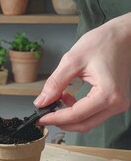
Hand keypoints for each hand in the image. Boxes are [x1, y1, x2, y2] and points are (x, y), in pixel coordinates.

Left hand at [34, 13, 130, 131]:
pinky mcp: (114, 102)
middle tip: (43, 115)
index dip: (54, 118)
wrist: (124, 36)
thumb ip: (55, 83)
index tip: (39, 118)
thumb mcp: (72, 61)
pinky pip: (92, 114)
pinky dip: (77, 111)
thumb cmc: (102, 43)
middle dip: (60, 122)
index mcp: (107, 94)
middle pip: (83, 125)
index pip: (76, 115)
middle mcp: (116, 104)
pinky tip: (67, 97)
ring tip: (55, 100)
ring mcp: (117, 104)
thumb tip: (41, 102)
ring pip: (87, 122)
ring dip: (68, 117)